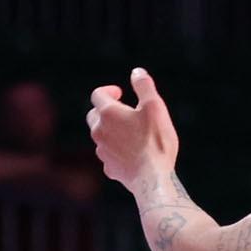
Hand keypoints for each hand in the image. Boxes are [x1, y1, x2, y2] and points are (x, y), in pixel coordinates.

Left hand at [86, 68, 178, 190]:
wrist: (153, 179)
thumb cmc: (156, 142)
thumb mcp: (155, 107)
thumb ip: (144, 86)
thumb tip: (137, 72)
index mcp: (108, 113)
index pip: (98, 94)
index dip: (109, 91)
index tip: (121, 93)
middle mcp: (99, 130)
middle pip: (94, 115)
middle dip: (107, 111)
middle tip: (125, 113)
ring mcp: (102, 151)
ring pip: (101, 136)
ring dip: (112, 132)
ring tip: (132, 135)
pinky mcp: (109, 168)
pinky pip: (109, 155)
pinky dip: (117, 152)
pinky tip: (132, 155)